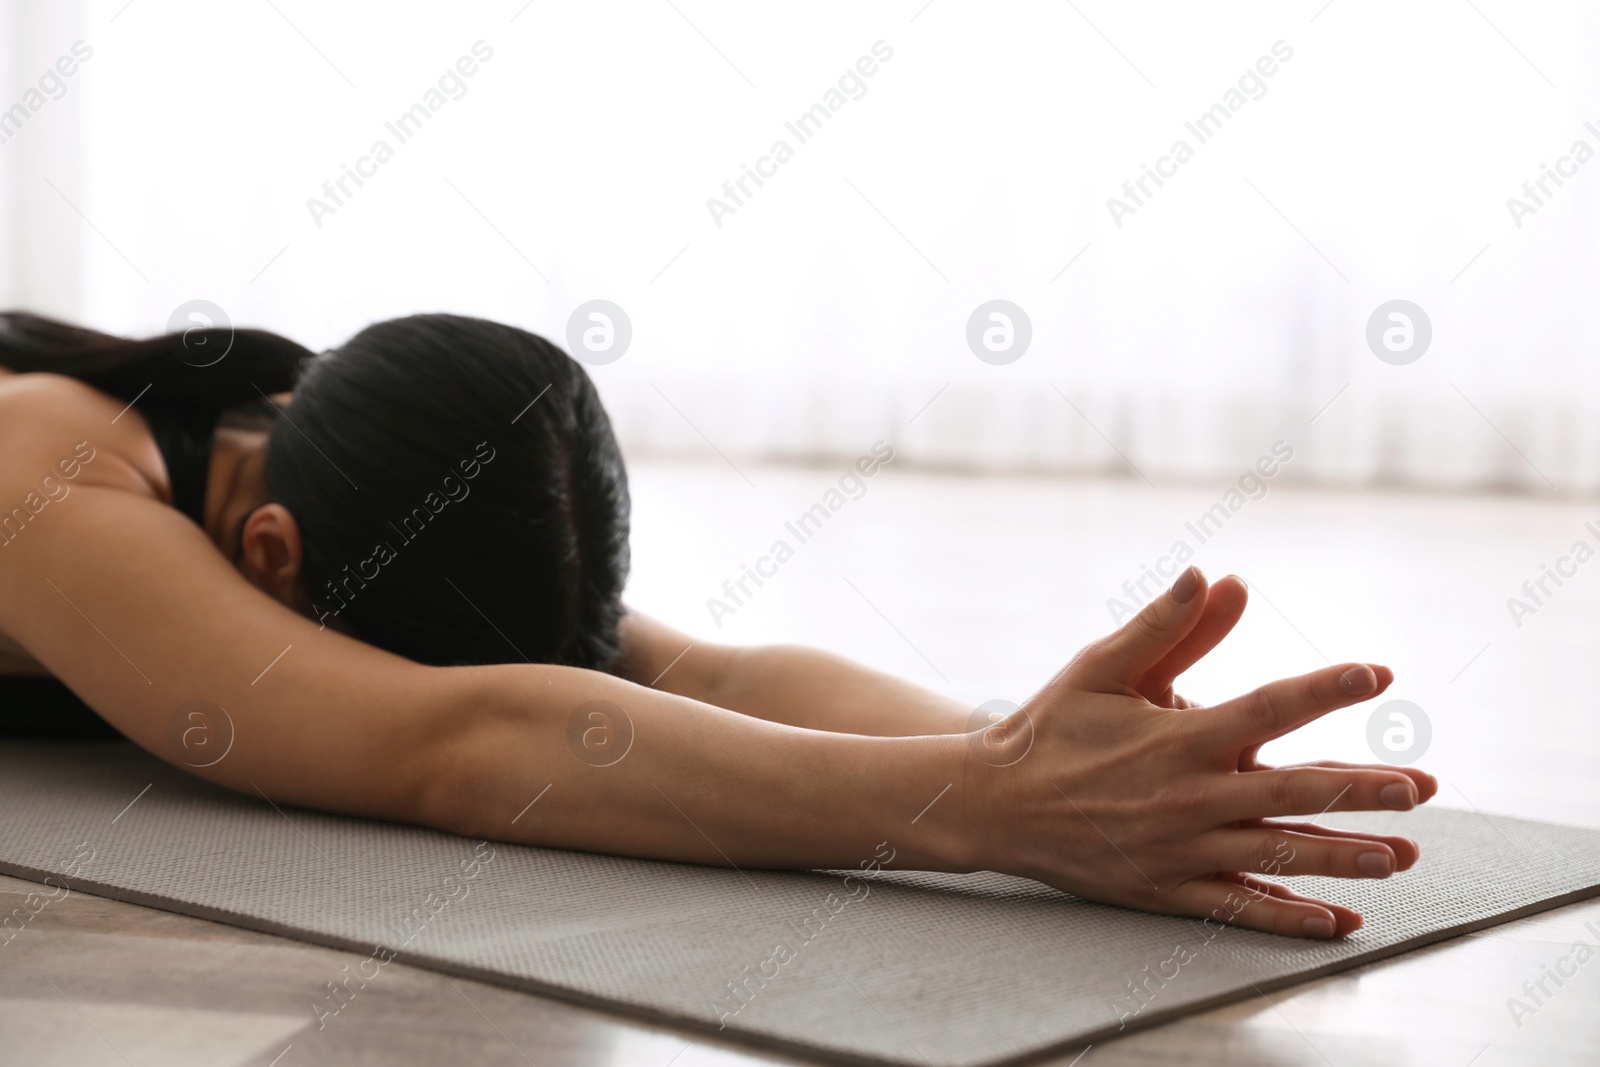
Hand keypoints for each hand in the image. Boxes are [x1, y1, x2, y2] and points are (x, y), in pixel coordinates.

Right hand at [965, 567, 1436, 937]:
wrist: (993, 804)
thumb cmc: (1050, 727)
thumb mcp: (1101, 667)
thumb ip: (1164, 627)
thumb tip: (1214, 575)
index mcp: (1176, 737)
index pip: (1269, 709)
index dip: (1326, 690)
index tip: (1377, 675)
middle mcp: (1187, 796)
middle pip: (1292, 792)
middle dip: (1362, 791)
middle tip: (1421, 788)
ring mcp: (1179, 849)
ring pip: (1277, 855)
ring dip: (1345, 857)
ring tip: (1401, 856)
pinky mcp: (1166, 890)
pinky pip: (1239, 908)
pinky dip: (1289, 917)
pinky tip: (1337, 921)